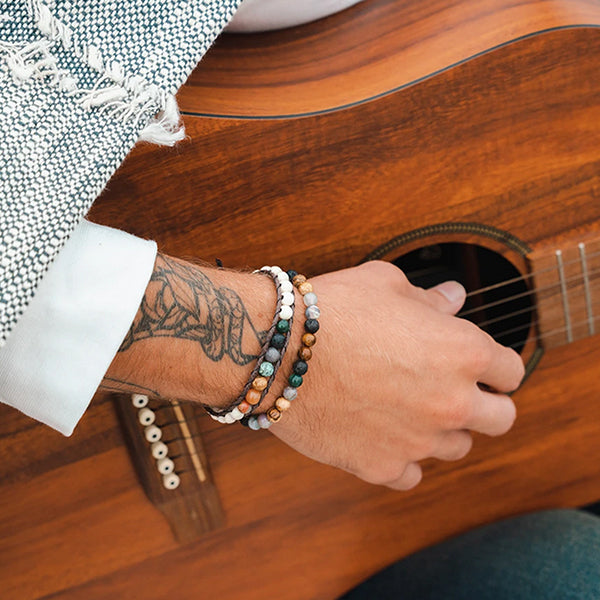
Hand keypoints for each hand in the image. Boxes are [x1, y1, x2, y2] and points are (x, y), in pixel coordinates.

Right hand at [270, 261, 524, 489]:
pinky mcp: (381, 466)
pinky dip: (403, 457)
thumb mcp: (385, 285)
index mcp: (462, 352)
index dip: (496, 365)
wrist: (276, 350)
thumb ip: (429, 297)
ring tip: (409, 408)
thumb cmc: (331, 310)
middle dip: (486, 404)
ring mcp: (418, 441)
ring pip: (457, 448)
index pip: (511, 369)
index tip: (481, 365)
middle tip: (455, 391)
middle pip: (502, 419)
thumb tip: (453, 296)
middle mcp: (450, 401)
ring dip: (442, 430)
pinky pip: (411, 474)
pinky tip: (383, 435)